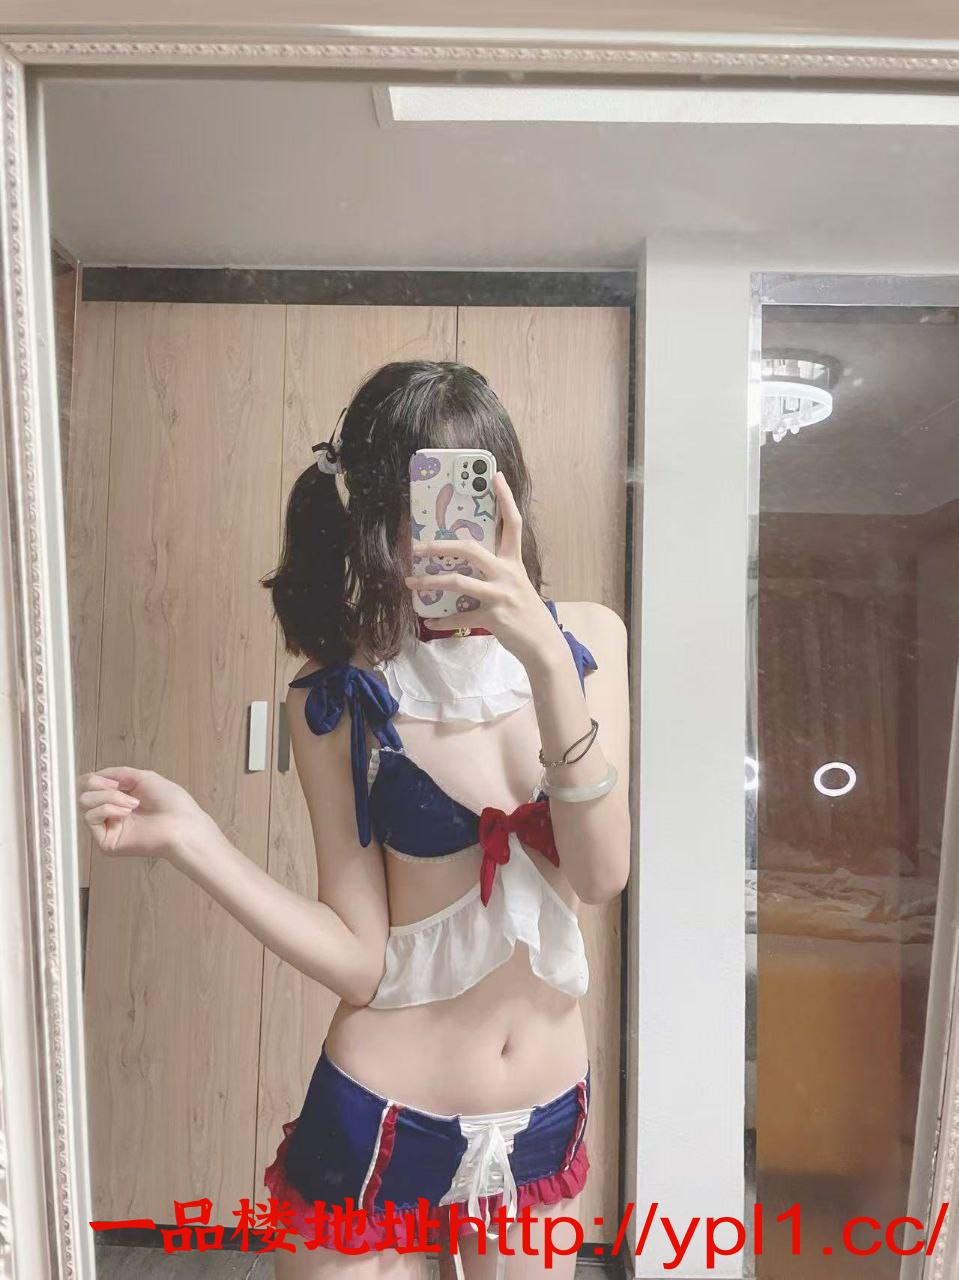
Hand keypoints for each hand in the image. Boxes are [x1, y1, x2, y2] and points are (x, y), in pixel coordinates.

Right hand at [77, 765, 218, 860]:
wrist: (182, 823)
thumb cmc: (171, 802)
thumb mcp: (143, 777)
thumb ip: (117, 774)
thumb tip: (94, 775)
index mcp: (119, 799)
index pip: (90, 786)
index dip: (95, 778)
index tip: (114, 779)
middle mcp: (111, 814)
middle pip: (84, 791)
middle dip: (101, 784)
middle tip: (121, 788)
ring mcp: (107, 828)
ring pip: (85, 802)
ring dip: (109, 796)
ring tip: (133, 803)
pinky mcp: (105, 842)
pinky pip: (90, 817)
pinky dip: (107, 808)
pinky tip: (126, 813)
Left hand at [404, 471, 567, 672]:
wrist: (543, 645)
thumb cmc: (527, 614)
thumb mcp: (517, 586)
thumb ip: (497, 573)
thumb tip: (467, 566)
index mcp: (514, 562)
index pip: (512, 523)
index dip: (505, 498)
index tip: (495, 476)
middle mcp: (507, 573)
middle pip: (471, 548)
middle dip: (440, 545)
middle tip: (417, 546)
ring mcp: (500, 594)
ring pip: (458, 582)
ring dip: (430, 582)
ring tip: (410, 582)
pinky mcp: (493, 616)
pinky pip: (460, 617)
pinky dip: (442, 621)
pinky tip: (429, 622)